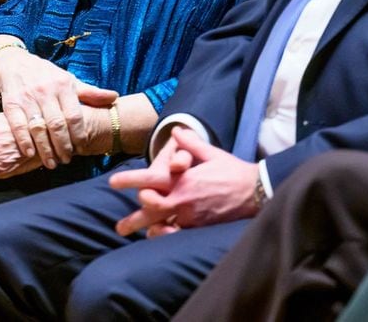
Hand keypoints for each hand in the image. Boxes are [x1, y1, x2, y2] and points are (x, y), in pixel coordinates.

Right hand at [0, 50, 116, 167]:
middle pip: (57, 124)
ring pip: (38, 127)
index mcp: (63, 85)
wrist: (14, 63)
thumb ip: (90, 93)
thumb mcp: (69, 80)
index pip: (74, 115)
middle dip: (63, 146)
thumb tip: (114, 97)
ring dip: (45, 148)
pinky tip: (30, 154)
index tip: (81, 148)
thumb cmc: (46, 75)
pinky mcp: (10, 103)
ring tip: (52, 163)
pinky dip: (24, 141)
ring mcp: (27, 97)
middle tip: (67, 160)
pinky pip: (18, 125)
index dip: (78, 135)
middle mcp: (45, 91)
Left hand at [110, 128, 259, 237]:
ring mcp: (192, 216)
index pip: (150, 180)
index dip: (130, 181)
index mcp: (182, 180)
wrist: (256, 192)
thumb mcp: (210, 153)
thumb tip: (175, 130)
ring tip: (137, 235)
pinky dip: (168, 237)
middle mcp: (183, 200)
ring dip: (149, 230)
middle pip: (151, 212)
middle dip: (134, 220)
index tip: (112, 182)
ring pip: (163, 227)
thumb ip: (190, 143)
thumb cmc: (232, 170)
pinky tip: (161, 237)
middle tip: (119, 227)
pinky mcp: (201, 227)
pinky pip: (180, 235)